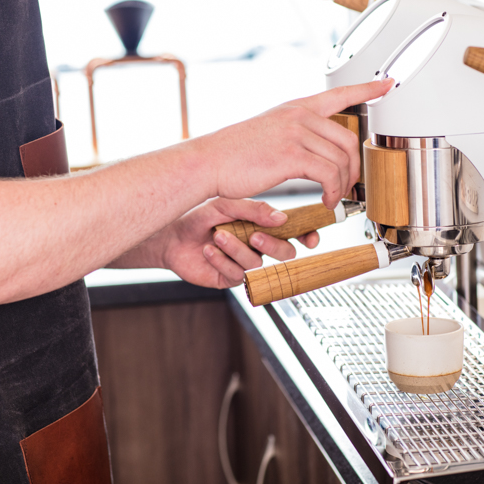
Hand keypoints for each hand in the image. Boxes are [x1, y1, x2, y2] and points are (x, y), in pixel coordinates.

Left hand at [160, 198, 318, 288]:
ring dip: (237, 249)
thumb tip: (281, 218)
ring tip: (218, 235)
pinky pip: (237, 274)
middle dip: (272, 245)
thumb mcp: (226, 205)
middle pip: (284, 253)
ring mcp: (245, 264)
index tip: (311, 237)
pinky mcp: (229, 278)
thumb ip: (253, 210)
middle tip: (254, 236)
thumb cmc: (200, 219)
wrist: (172, 237)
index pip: (294, 233)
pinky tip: (209, 249)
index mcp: (263, 226)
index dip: (307, 236)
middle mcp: (257, 246)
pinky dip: (222, 260)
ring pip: (257, 263)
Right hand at [197, 79, 393, 209]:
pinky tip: (325, 201)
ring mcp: (295, 133)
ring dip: (343, 184)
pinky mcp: (292, 155)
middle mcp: (299, 116)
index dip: (367, 88)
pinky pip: (329, 174)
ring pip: (341, 159)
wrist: (209, 162)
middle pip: (348, 138)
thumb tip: (313, 151)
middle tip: (348, 186)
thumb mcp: (268, 132)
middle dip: (355, 166)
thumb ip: (294, 135)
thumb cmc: (233, 154)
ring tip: (333, 198)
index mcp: (295, 108)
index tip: (387, 84)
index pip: (339, 92)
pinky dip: (333, 191)